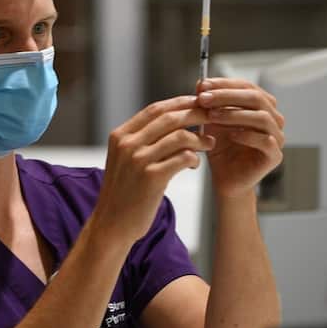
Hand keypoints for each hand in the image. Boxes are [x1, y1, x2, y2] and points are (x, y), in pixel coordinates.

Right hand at [95, 95, 211, 245]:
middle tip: (213, 117)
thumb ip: (143, 139)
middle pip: (169, 117)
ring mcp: (138, 160)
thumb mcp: (126, 160)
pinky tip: (194, 164)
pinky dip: (194, 158)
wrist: (112, 224)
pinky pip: (183, 158)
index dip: (179, 103)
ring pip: (180, 136)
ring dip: (200, 138)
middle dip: (196, 114)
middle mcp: (128, 144)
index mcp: (120, 135)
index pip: (155, 109)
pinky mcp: (151, 177)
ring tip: (208, 144)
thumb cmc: (125, 192)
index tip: (198, 103)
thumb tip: (175, 119)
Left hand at [197, 78, 284, 199]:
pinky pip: (266, 141)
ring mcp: (277, 137)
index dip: (224, 84)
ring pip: (262, 117)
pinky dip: (247, 135)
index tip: (202, 86)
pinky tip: (230, 136)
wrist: (224, 178)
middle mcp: (273, 118)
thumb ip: (208, 103)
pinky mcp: (275, 156)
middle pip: (256, 98)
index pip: (247, 86)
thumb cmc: (220, 148)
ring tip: (212, 116)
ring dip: (234, 114)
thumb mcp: (210, 121)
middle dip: (227, 96)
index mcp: (261, 106)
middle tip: (204, 99)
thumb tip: (200, 83)